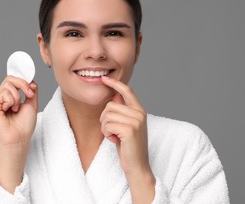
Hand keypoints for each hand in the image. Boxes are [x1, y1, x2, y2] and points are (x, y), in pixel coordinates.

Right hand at [0, 76, 37, 147]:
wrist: (18, 139)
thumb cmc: (24, 126)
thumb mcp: (32, 104)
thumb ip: (31, 90)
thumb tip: (30, 79)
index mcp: (9, 97)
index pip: (13, 80)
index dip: (23, 80)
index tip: (32, 88)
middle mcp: (1, 98)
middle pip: (10, 79)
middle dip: (23, 84)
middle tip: (29, 95)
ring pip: (8, 84)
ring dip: (17, 96)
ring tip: (16, 108)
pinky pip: (3, 93)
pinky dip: (11, 100)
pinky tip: (10, 110)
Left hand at [100, 76, 154, 202]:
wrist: (137, 166)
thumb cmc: (129, 147)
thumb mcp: (126, 126)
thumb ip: (122, 112)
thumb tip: (114, 96)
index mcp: (139, 110)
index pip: (127, 91)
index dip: (115, 83)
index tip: (104, 78)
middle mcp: (139, 113)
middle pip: (110, 105)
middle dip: (105, 119)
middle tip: (111, 132)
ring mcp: (135, 121)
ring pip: (107, 115)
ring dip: (105, 128)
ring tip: (113, 137)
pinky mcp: (129, 129)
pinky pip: (107, 125)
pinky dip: (106, 134)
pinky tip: (114, 141)